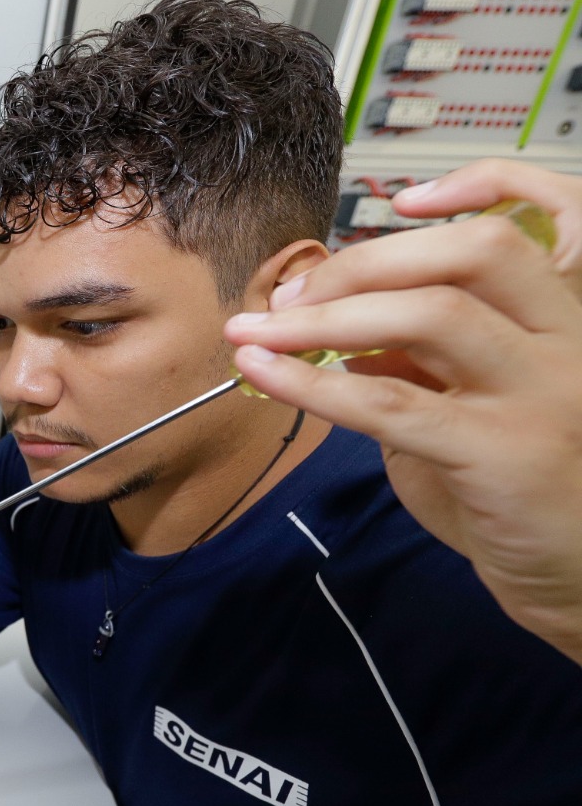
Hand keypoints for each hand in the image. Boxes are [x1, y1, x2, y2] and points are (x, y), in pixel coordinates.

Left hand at [223, 159, 581, 662]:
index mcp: (560, 319)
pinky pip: (391, 403)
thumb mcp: (465, 407)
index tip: (346, 243)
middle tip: (291, 293)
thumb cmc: (512, 490)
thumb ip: (416, 360)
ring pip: (432, 315)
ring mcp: (543, 395)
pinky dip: (312, 382)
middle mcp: (566, 344)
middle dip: (363, 261)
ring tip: (255, 331)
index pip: (502, 230)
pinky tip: (262, 371)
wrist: (576, 579)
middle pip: (471, 253)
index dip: (416, 226)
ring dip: (325, 317)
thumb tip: (333, 319)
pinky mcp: (504, 453)